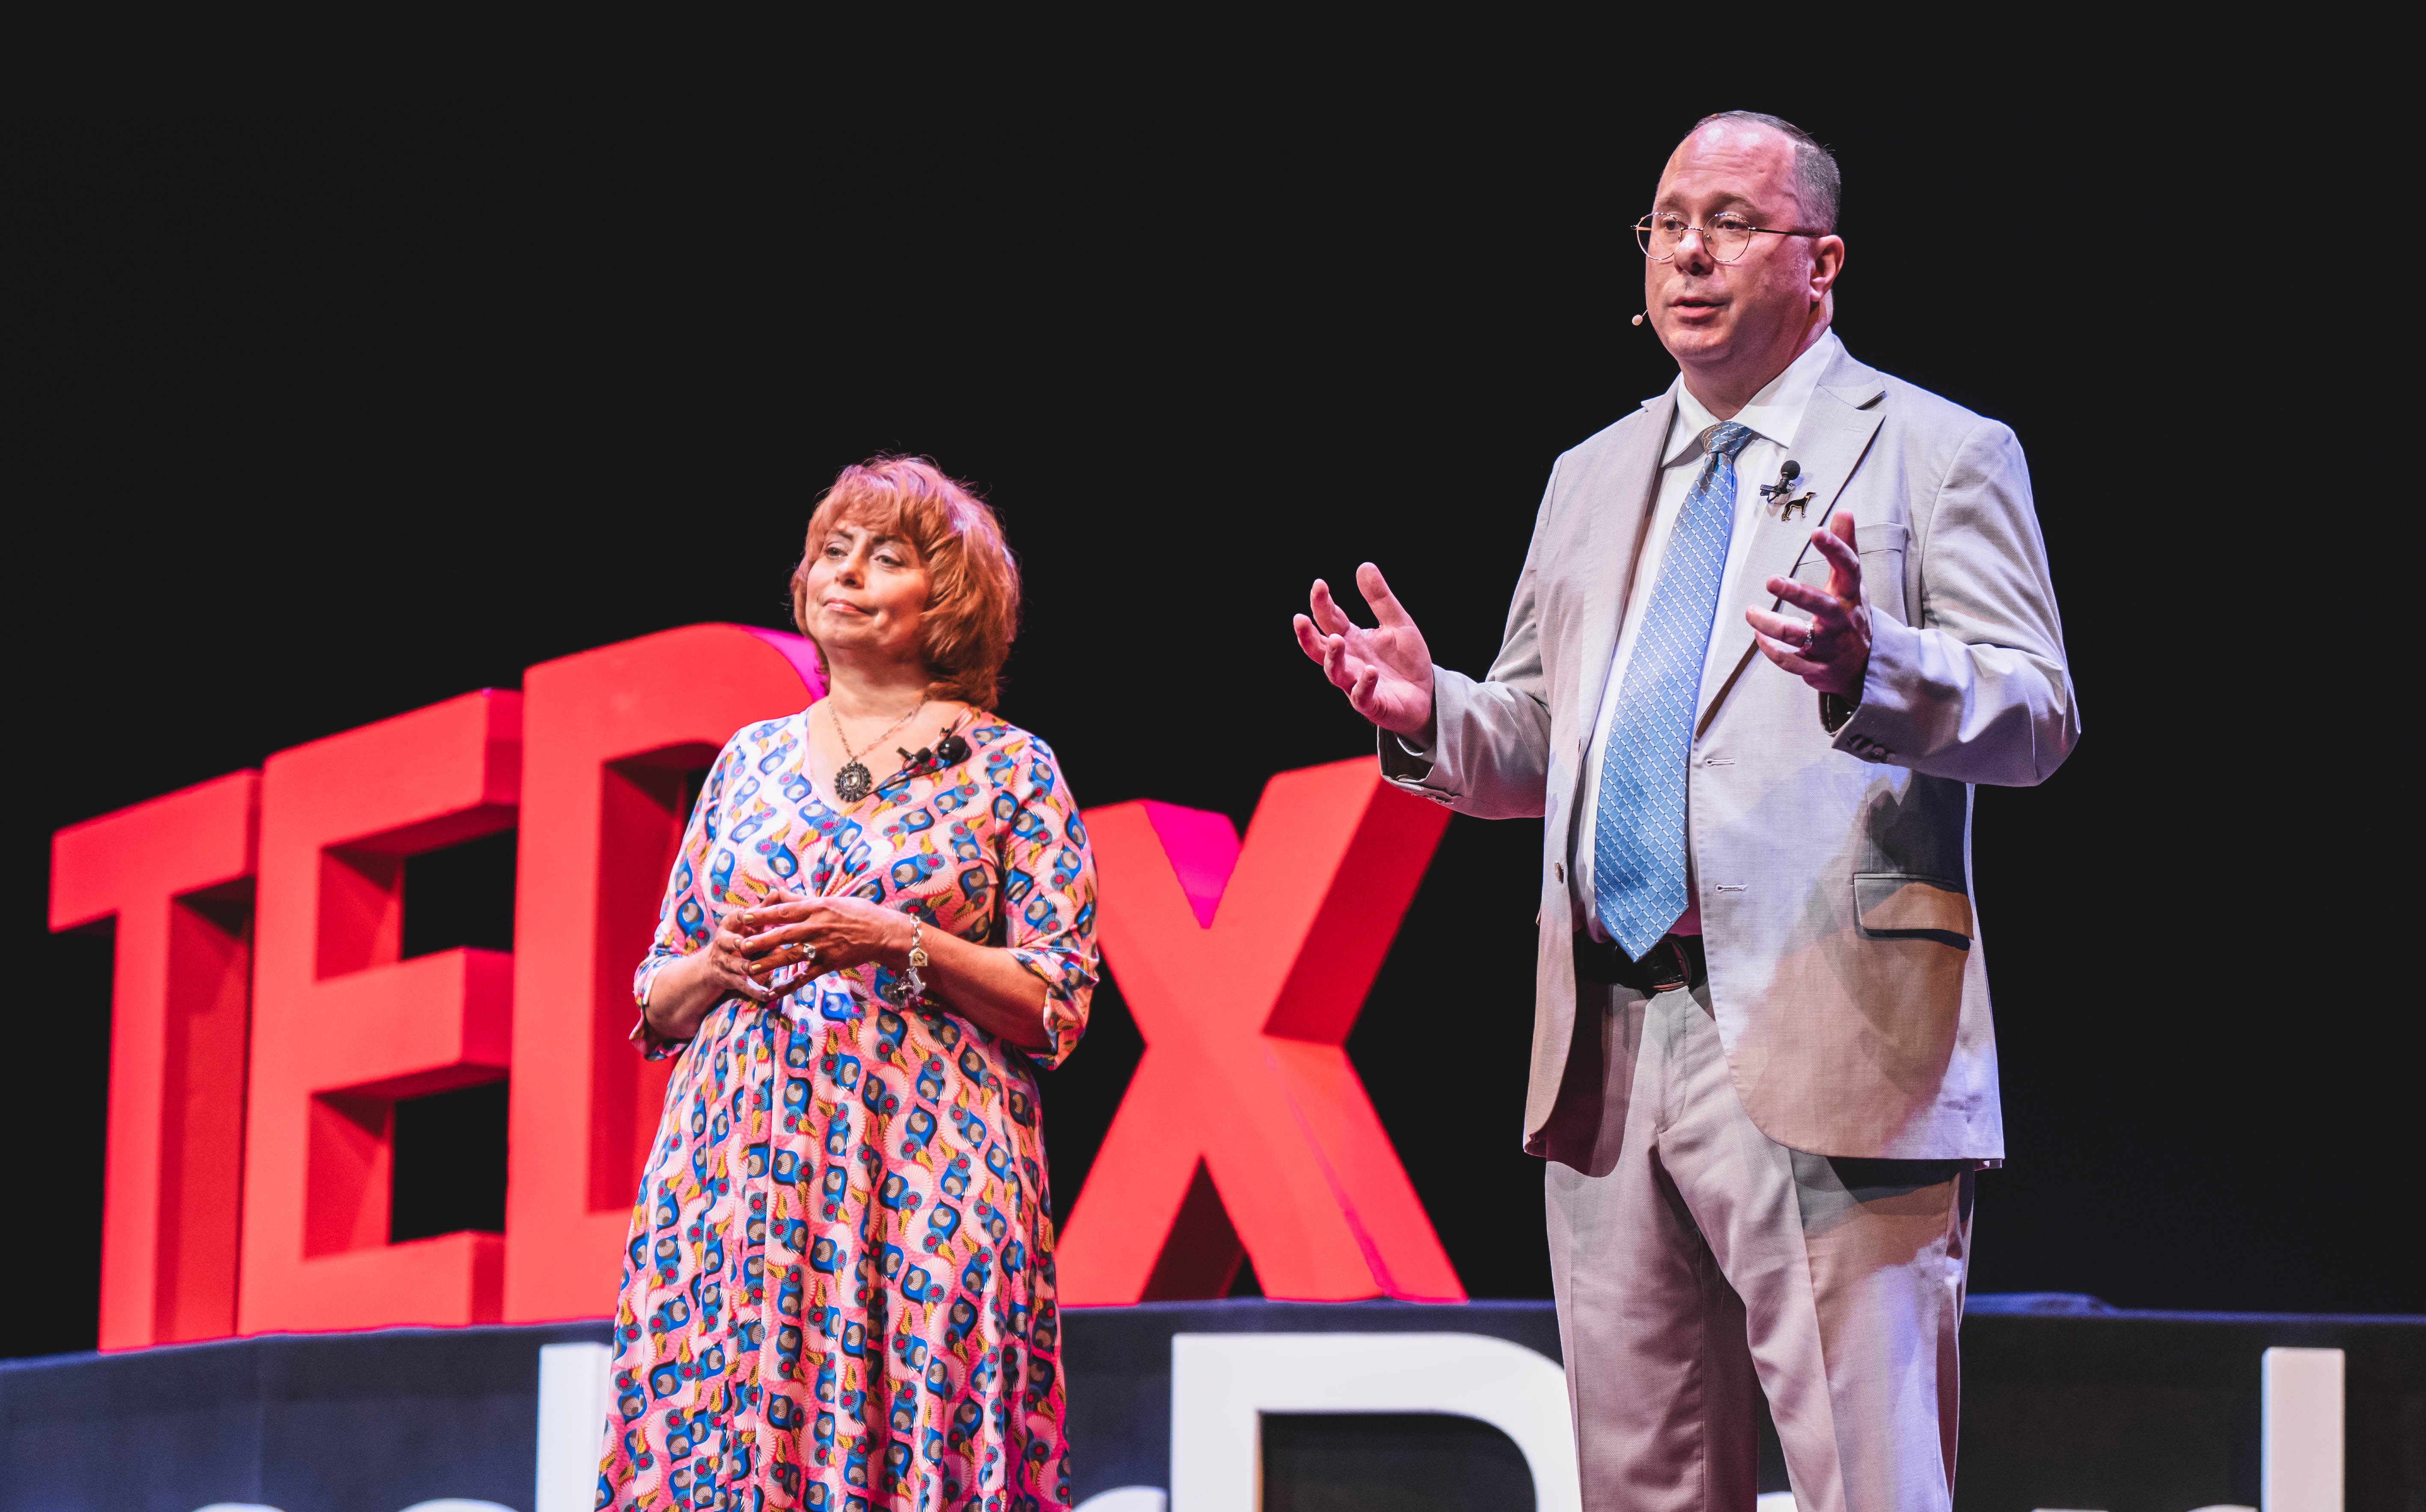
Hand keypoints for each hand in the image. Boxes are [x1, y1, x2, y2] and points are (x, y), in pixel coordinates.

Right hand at [679, 913, 775, 1006]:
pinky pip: (741, 985)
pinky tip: (766, 995)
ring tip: (751, 969)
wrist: (712, 966)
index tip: (747, 914)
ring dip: (743, 966)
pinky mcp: (729, 979)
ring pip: (733, 964)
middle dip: (734, 942)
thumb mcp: (746, 925)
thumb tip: (778, 892)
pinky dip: (754, 990)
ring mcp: (724, 962)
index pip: (733, 919)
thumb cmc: (738, 938)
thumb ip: (762, 911)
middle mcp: (722, 943)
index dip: (739, 917)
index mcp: (729, 927)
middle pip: (726, 941)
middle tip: (743, 944)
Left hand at [730, 890, 913, 981]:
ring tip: (750, 968)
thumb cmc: (858, 912)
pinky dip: (789, 985)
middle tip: (740, 946)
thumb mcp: (831, 900)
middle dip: (760, 940)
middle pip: (783, 934)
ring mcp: (823, 947)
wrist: (884, 933)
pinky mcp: (829, 964)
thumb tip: (778, 895)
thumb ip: (803, 900)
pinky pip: (805, 976)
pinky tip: (774, 992)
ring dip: (769, 963)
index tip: (744, 918)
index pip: (784, 910)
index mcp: (816, 907)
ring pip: (791, 956)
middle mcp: (817, 927)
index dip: (763, 915)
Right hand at [1292, 562, 1435, 737]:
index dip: (1322, 603)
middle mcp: (1349, 660)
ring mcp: (1356, 683)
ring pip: (1334, 673)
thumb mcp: (1397, 623)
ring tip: (1337, 639)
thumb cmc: (1406, 660)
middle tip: (1300, 618)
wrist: (1426, 695)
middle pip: (1319, 649)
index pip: (1330, 620)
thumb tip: (1364, 565)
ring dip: (1332, 657)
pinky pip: (1362, 696)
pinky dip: (1364, 684)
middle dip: (1308, 635)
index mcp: (1352, 639)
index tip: (1319, 584)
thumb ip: (1380, 599)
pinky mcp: (1372, 704)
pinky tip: (1370, 672)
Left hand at [1747, 511, 1871, 698]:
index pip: (1848, 568)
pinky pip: (1791, 662)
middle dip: (1796, 593)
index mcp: (1851, 594)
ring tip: (1750, 612)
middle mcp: (1841, 619)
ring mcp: (1829, 646)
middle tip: (1771, 580)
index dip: (1836, 549)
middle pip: (1821, 605)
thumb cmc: (1851, 614)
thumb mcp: (1853, 582)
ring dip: (1770, 625)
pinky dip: (1771, 650)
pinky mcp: (1816, 668)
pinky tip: (1758, 636)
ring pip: (1798, 636)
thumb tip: (1844, 512)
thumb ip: (1845, 547)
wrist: (1864, 665)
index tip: (1817, 532)